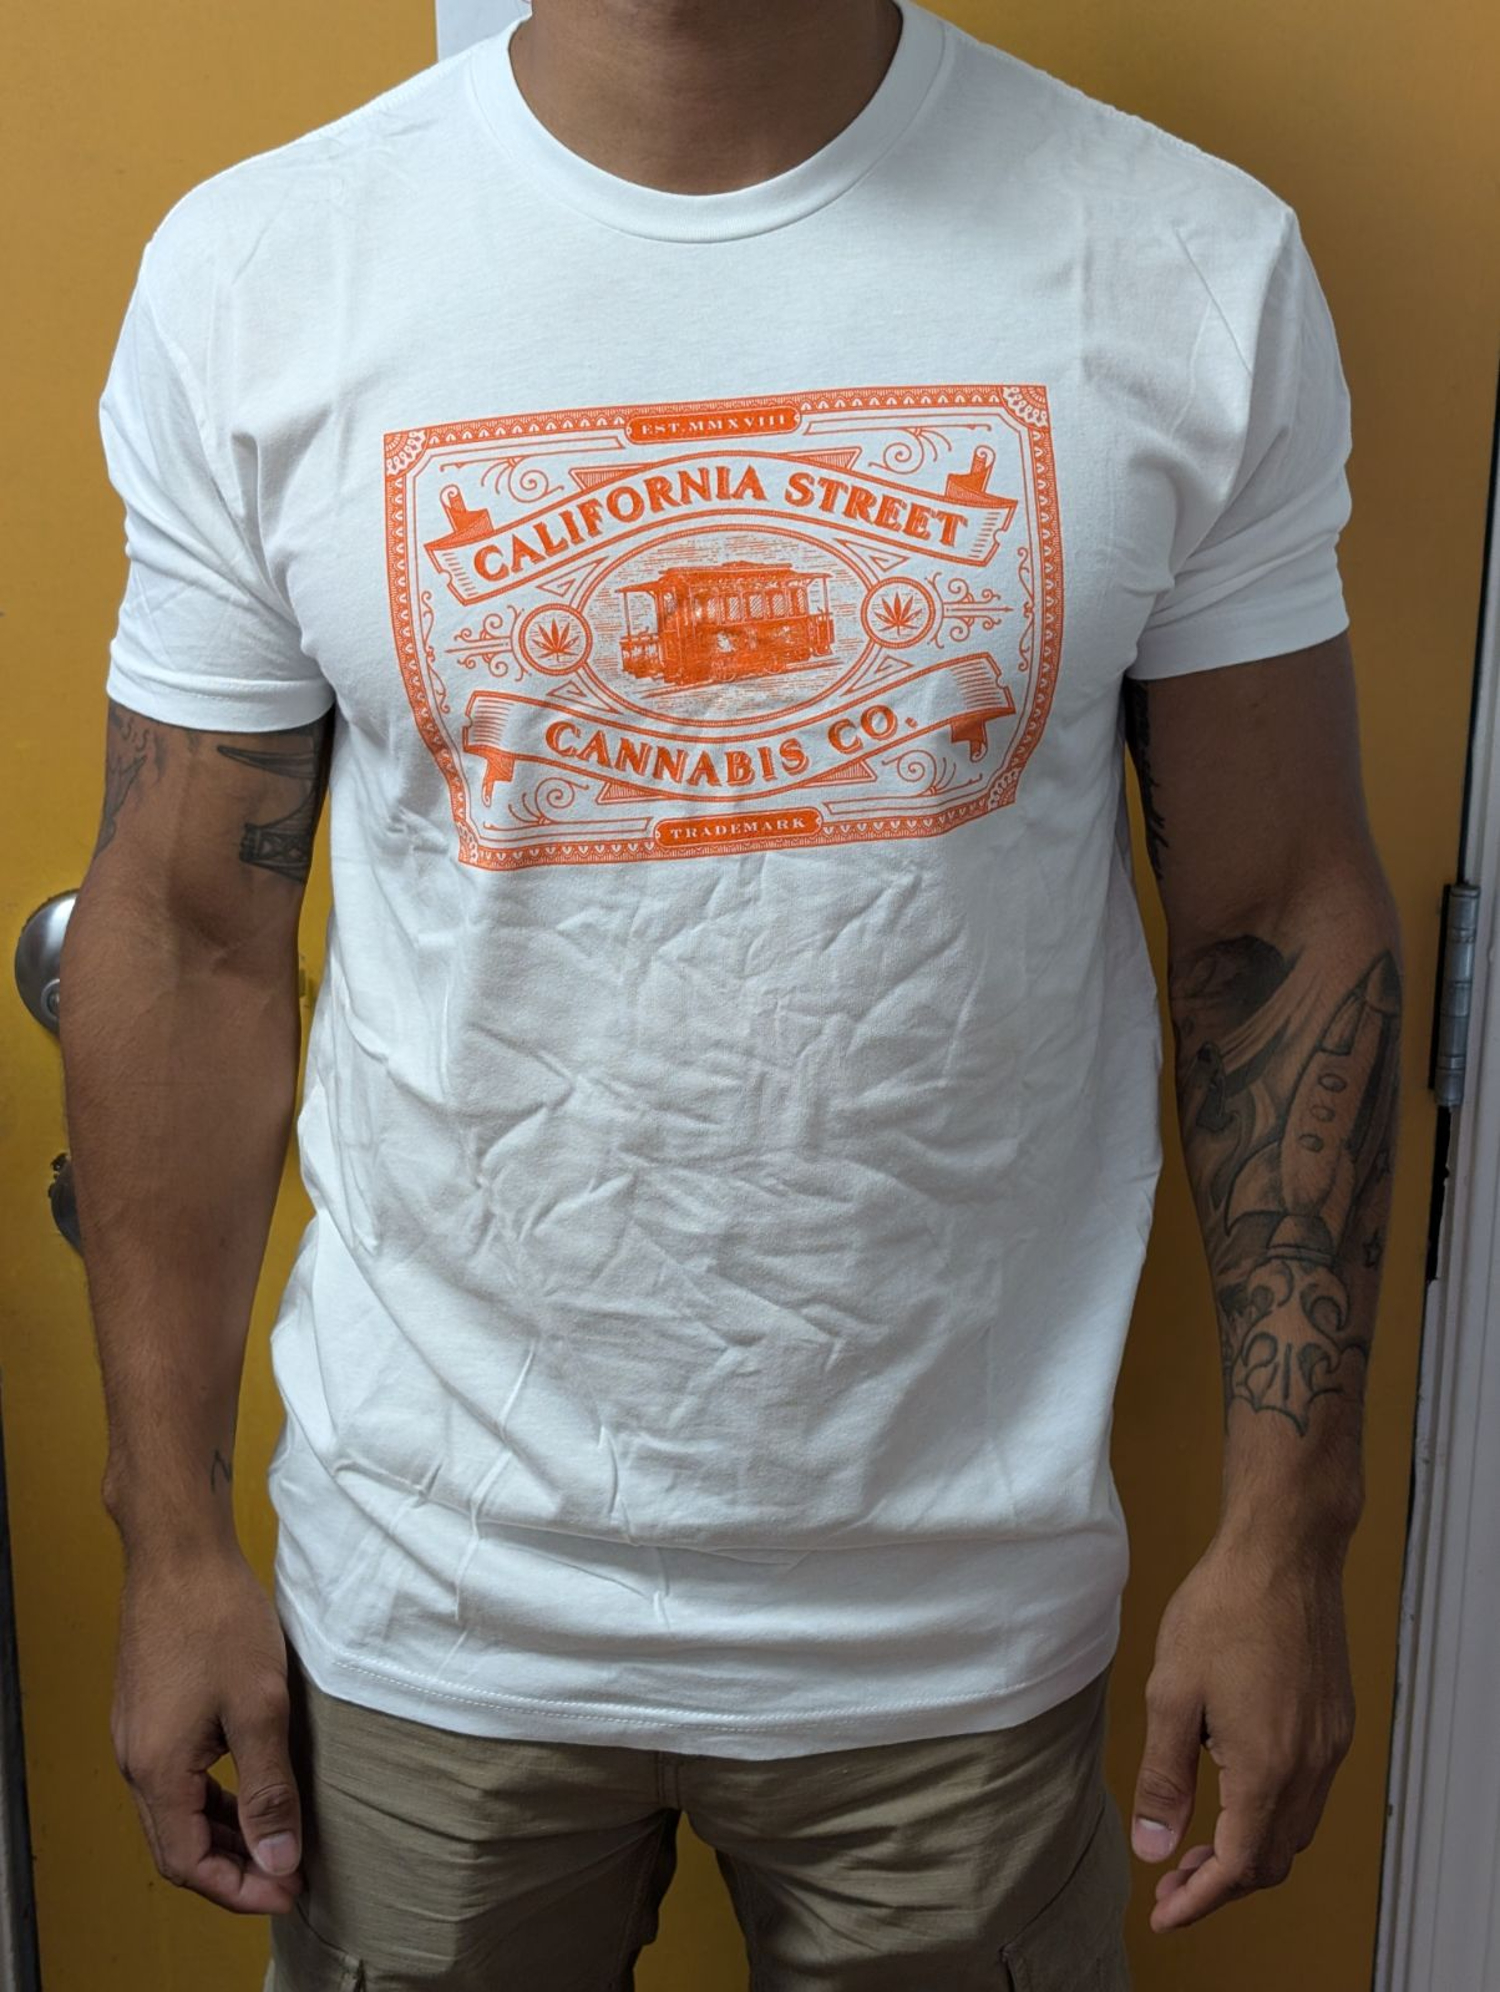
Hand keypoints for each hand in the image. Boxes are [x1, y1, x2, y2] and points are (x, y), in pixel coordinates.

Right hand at [109, 1543, 304, 1913]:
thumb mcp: (259, 1708)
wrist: (180, 1553)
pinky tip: (249, 1787)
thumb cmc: (219, 1619)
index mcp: (158, 1771)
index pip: (191, 1864)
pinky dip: (212, 1798)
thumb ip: (269, 1790)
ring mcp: (137, 1736)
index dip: (242, 1889)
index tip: (290, 1891)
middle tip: (290, 1875)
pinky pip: (176, 1779)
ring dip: (224, 1835)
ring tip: (277, 1839)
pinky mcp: (148, 1713)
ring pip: (176, 1814)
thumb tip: (278, 1861)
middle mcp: (136, 1762)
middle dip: (234, 1871)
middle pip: (178, 1847)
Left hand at [1130, 1526, 1354, 1931]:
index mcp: (1267, 1768)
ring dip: (1247, 1849)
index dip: (1198, 1900)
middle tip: (1170, 1880)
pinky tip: (1231, 1791)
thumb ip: (1163, 1778)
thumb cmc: (1222, 1609)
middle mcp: (1311, 1766)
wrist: (1283, 1551)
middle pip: (1272, 1859)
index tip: (1162, 1913)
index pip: (1237, 1866)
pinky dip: (1270, 1813)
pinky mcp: (1334, 1719)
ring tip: (1194, 1843)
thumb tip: (1152, 1848)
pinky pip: (1308, 1792)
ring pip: (1295, 1830)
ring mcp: (1330, 1743)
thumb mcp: (1171, 1693)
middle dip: (1221, 1883)